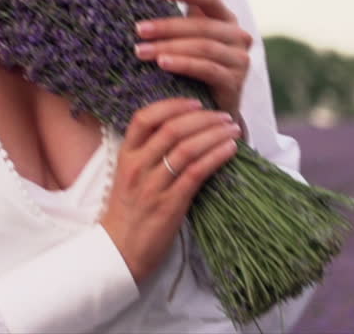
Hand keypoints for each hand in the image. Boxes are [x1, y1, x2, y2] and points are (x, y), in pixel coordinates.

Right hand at [99, 98, 240, 283]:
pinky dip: (216, 156)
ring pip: (186, 147)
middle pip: (171, 129)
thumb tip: (182, 133)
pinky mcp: (170, 204)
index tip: (195, 102)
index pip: (144, 118)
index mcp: (125, 156)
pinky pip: (196, 172)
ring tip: (233, 130)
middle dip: (203, 118)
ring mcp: (153, 185)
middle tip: (224, 116)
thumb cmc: (127, 213)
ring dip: (214, 134)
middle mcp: (137, 166)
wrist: (120, 251)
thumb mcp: (128, 177)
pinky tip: (229, 150)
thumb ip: (147, 155)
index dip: (172, 105)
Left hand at [134, 0, 251, 132]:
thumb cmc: (199, 62)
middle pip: (201, 25)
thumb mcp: (197, 28)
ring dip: (169, 47)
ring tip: (142, 51)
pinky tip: (163, 64)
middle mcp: (239, 36)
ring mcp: (240, 61)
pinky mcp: (235, 83)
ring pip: (202, 47)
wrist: (211, 106)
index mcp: (228, 19)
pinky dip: (183, 64)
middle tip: (138, 30)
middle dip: (166, 26)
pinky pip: (206, 69)